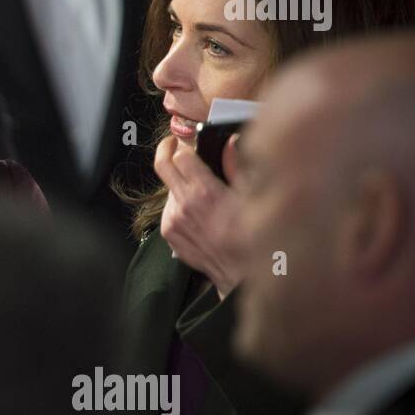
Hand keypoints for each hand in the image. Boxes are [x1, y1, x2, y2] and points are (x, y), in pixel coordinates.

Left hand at [156, 134, 245, 298]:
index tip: (186, 141)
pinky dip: (180, 204)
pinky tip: (198, 212)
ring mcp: (173, 219)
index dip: (184, 145)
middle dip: (166, 150)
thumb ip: (237, 165)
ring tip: (201, 193)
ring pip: (169, 188)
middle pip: (162, 165)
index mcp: (205, 192)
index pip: (181, 154)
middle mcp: (183, 204)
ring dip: (180, 184)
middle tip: (172, 145)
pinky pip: (169, 208)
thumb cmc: (251, 236)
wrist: (238, 273)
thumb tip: (231, 142)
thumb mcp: (252, 196)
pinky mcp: (168, 232)